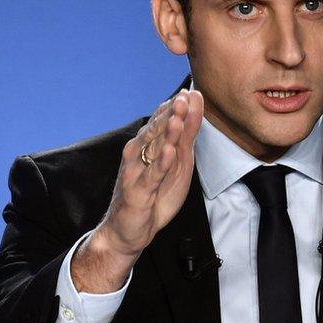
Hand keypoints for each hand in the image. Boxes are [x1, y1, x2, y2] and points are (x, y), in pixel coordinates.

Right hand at [71, 89, 203, 292]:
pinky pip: (151, 175)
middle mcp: (137, 154)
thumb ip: (185, 137)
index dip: (175, 106)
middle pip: (156, 130)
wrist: (127, 230)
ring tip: (178, 117)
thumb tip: (194, 108)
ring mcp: (135, 171)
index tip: (190, 91)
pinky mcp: (138, 192)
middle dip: (171, 113)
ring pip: (152, 149)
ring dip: (166, 133)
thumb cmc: (152, 195)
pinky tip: (168, 151)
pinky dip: (160, 163)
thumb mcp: (176, 163)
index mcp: (145, 145)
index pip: (161, 120)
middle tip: (184, 97)